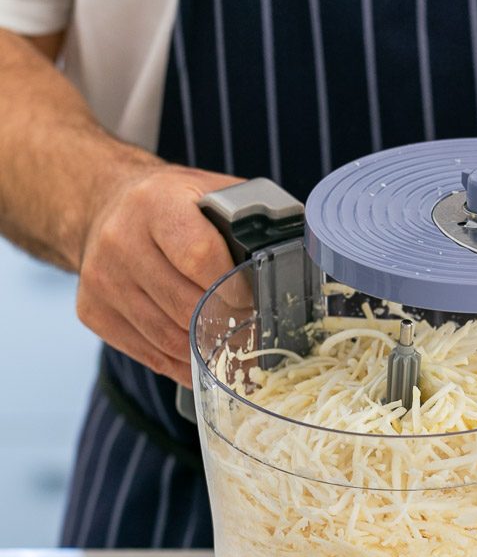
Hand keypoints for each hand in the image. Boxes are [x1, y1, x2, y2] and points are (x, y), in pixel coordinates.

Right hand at [77, 164, 242, 386]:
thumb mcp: (209, 192)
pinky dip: (179, 364)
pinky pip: (146, 353)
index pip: (198, 256)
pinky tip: (202, 360)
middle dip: (226, 325)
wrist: (105, 204)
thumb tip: (304, 250)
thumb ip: (248, 218)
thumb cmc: (173, 203)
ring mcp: (101, 280)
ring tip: (234, 352)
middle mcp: (120, 240)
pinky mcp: (92, 311)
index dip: (232, 287)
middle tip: (255, 334)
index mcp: (155, 203)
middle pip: (184, 304)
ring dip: (205, 351)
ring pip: (166, 336)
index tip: (255, 302)